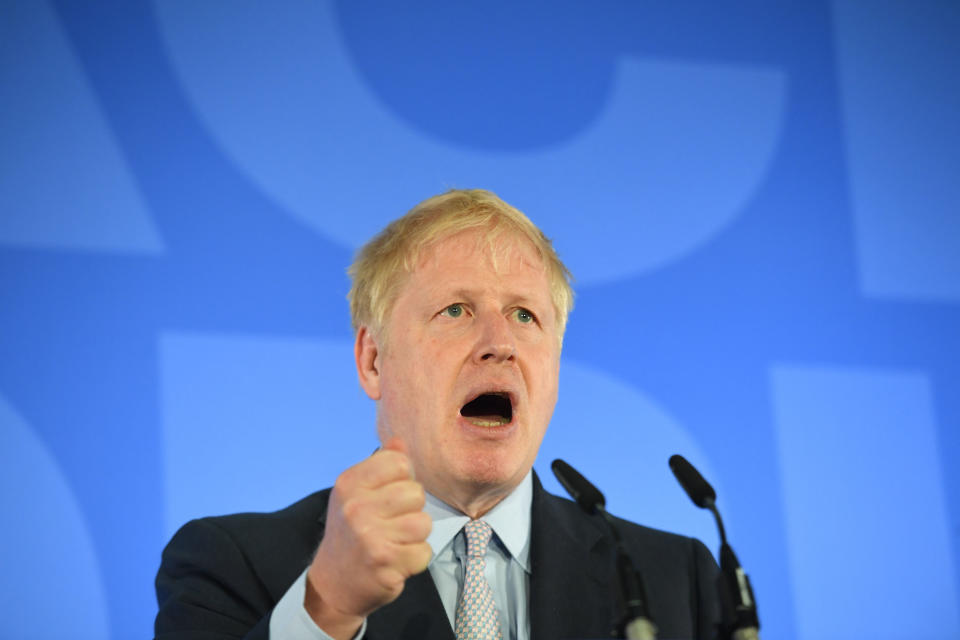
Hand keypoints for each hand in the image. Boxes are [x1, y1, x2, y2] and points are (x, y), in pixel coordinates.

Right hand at [304, 437, 432, 638]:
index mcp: (349, 483)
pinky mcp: (385, 562)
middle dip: (411, 510)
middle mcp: (356, 507)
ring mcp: (370, 535)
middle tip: (392, 524)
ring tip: (395, 542)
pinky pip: (424, 552)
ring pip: (423, 523)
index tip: (390, 496)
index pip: (400, 463)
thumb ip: (381, 466)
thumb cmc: (351, 533)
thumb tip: (399, 441)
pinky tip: (396, 561)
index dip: (404, 480)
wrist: (333, 583)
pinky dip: (415, 559)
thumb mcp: (356, 494)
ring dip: (415, 536)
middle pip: (416, 493)